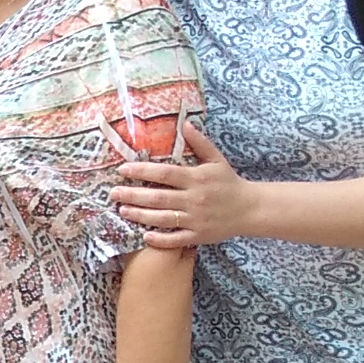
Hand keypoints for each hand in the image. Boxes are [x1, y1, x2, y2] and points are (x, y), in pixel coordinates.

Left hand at [109, 120, 250, 248]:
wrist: (250, 209)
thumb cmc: (229, 182)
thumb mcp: (216, 159)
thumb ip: (199, 142)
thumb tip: (184, 123)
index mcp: (196, 178)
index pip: (164, 173)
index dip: (142, 171)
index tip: (123, 170)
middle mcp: (194, 198)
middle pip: (158, 197)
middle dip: (133, 195)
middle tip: (113, 193)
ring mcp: (196, 219)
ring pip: (163, 218)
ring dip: (140, 215)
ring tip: (122, 210)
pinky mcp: (199, 235)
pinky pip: (176, 239)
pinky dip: (161, 239)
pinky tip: (145, 235)